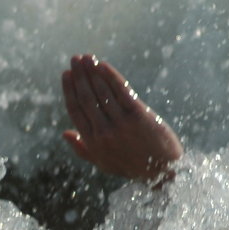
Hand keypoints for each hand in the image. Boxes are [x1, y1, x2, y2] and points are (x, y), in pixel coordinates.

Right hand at [61, 55, 181, 182]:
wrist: (163, 171)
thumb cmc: (133, 167)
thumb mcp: (104, 163)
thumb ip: (82, 149)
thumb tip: (64, 133)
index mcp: (93, 142)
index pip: (75, 110)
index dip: (69, 90)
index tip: (65, 74)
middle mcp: (104, 132)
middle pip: (86, 97)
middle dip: (79, 76)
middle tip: (74, 59)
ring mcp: (121, 123)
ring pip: (101, 91)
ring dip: (92, 71)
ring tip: (86, 58)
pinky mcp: (138, 114)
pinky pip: (120, 90)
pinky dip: (110, 75)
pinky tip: (103, 65)